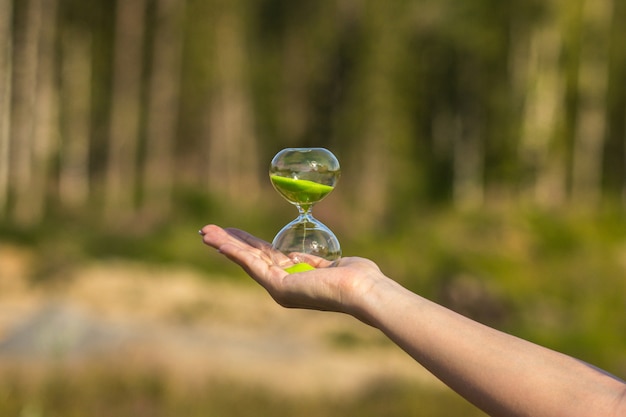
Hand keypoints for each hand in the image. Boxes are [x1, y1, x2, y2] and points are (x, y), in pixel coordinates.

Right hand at [199, 224, 383, 317]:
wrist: (364, 290)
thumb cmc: (357, 278)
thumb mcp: (330, 265)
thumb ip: (312, 261)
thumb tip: (296, 254)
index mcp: (295, 281)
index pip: (267, 258)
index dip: (249, 245)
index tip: (233, 233)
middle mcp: (284, 287)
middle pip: (252, 259)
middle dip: (229, 244)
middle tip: (207, 231)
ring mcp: (279, 288)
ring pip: (247, 261)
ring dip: (225, 245)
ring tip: (205, 233)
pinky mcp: (279, 287)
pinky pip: (253, 265)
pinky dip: (236, 253)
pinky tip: (221, 243)